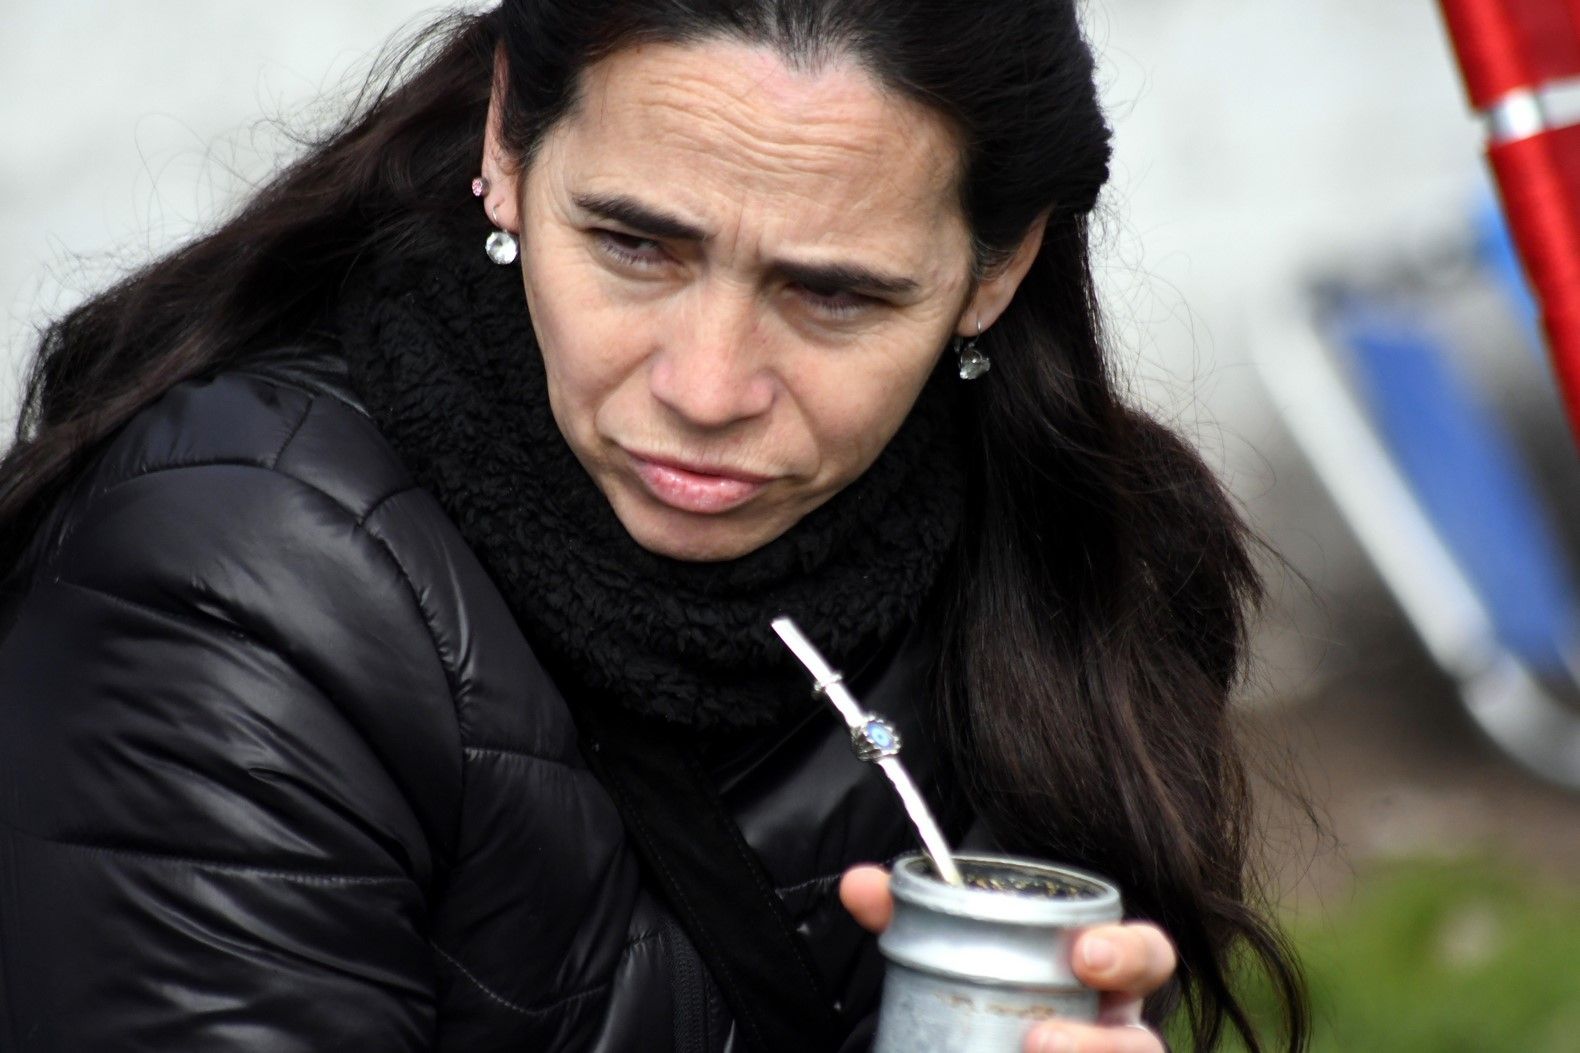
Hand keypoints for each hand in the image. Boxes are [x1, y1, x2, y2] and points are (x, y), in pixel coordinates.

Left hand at [840, 865, 1174, 1052]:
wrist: (959, 1039)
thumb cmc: (978, 984)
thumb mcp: (948, 945)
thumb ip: (905, 912)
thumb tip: (859, 884)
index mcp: (1100, 977)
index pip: (1146, 955)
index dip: (1129, 952)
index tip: (1084, 952)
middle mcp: (1112, 1032)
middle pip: (1145, 1043)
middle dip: (1107, 1041)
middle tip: (1042, 1038)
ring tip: (1029, 1052)